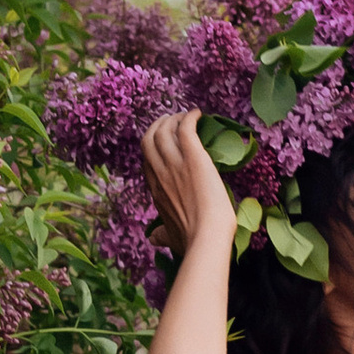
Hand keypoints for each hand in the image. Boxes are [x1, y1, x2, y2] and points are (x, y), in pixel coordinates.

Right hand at [142, 109, 237, 254]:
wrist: (206, 237)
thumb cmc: (191, 240)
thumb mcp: (170, 237)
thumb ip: (162, 235)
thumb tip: (154, 239)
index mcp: (155, 189)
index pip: (148, 160)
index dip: (154, 146)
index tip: (165, 141)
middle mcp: (160, 173)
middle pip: (149, 138)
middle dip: (157, 125)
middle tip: (171, 121)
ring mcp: (175, 164)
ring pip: (164, 129)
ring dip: (174, 119)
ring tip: (185, 116)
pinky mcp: (194, 157)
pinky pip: (186, 128)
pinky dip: (190, 117)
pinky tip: (198, 114)